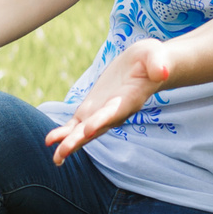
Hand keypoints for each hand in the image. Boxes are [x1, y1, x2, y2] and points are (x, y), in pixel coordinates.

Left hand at [43, 39, 172, 165]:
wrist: (146, 66)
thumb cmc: (152, 59)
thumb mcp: (155, 56)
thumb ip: (158, 64)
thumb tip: (162, 71)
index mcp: (129, 99)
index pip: (114, 112)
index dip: (101, 120)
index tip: (87, 130)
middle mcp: (114, 112)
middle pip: (96, 128)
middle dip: (79, 140)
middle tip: (63, 152)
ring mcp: (101, 113)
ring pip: (84, 132)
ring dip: (69, 143)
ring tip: (56, 157)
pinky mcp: (91, 110)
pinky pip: (76, 125)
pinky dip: (64, 133)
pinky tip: (50, 141)